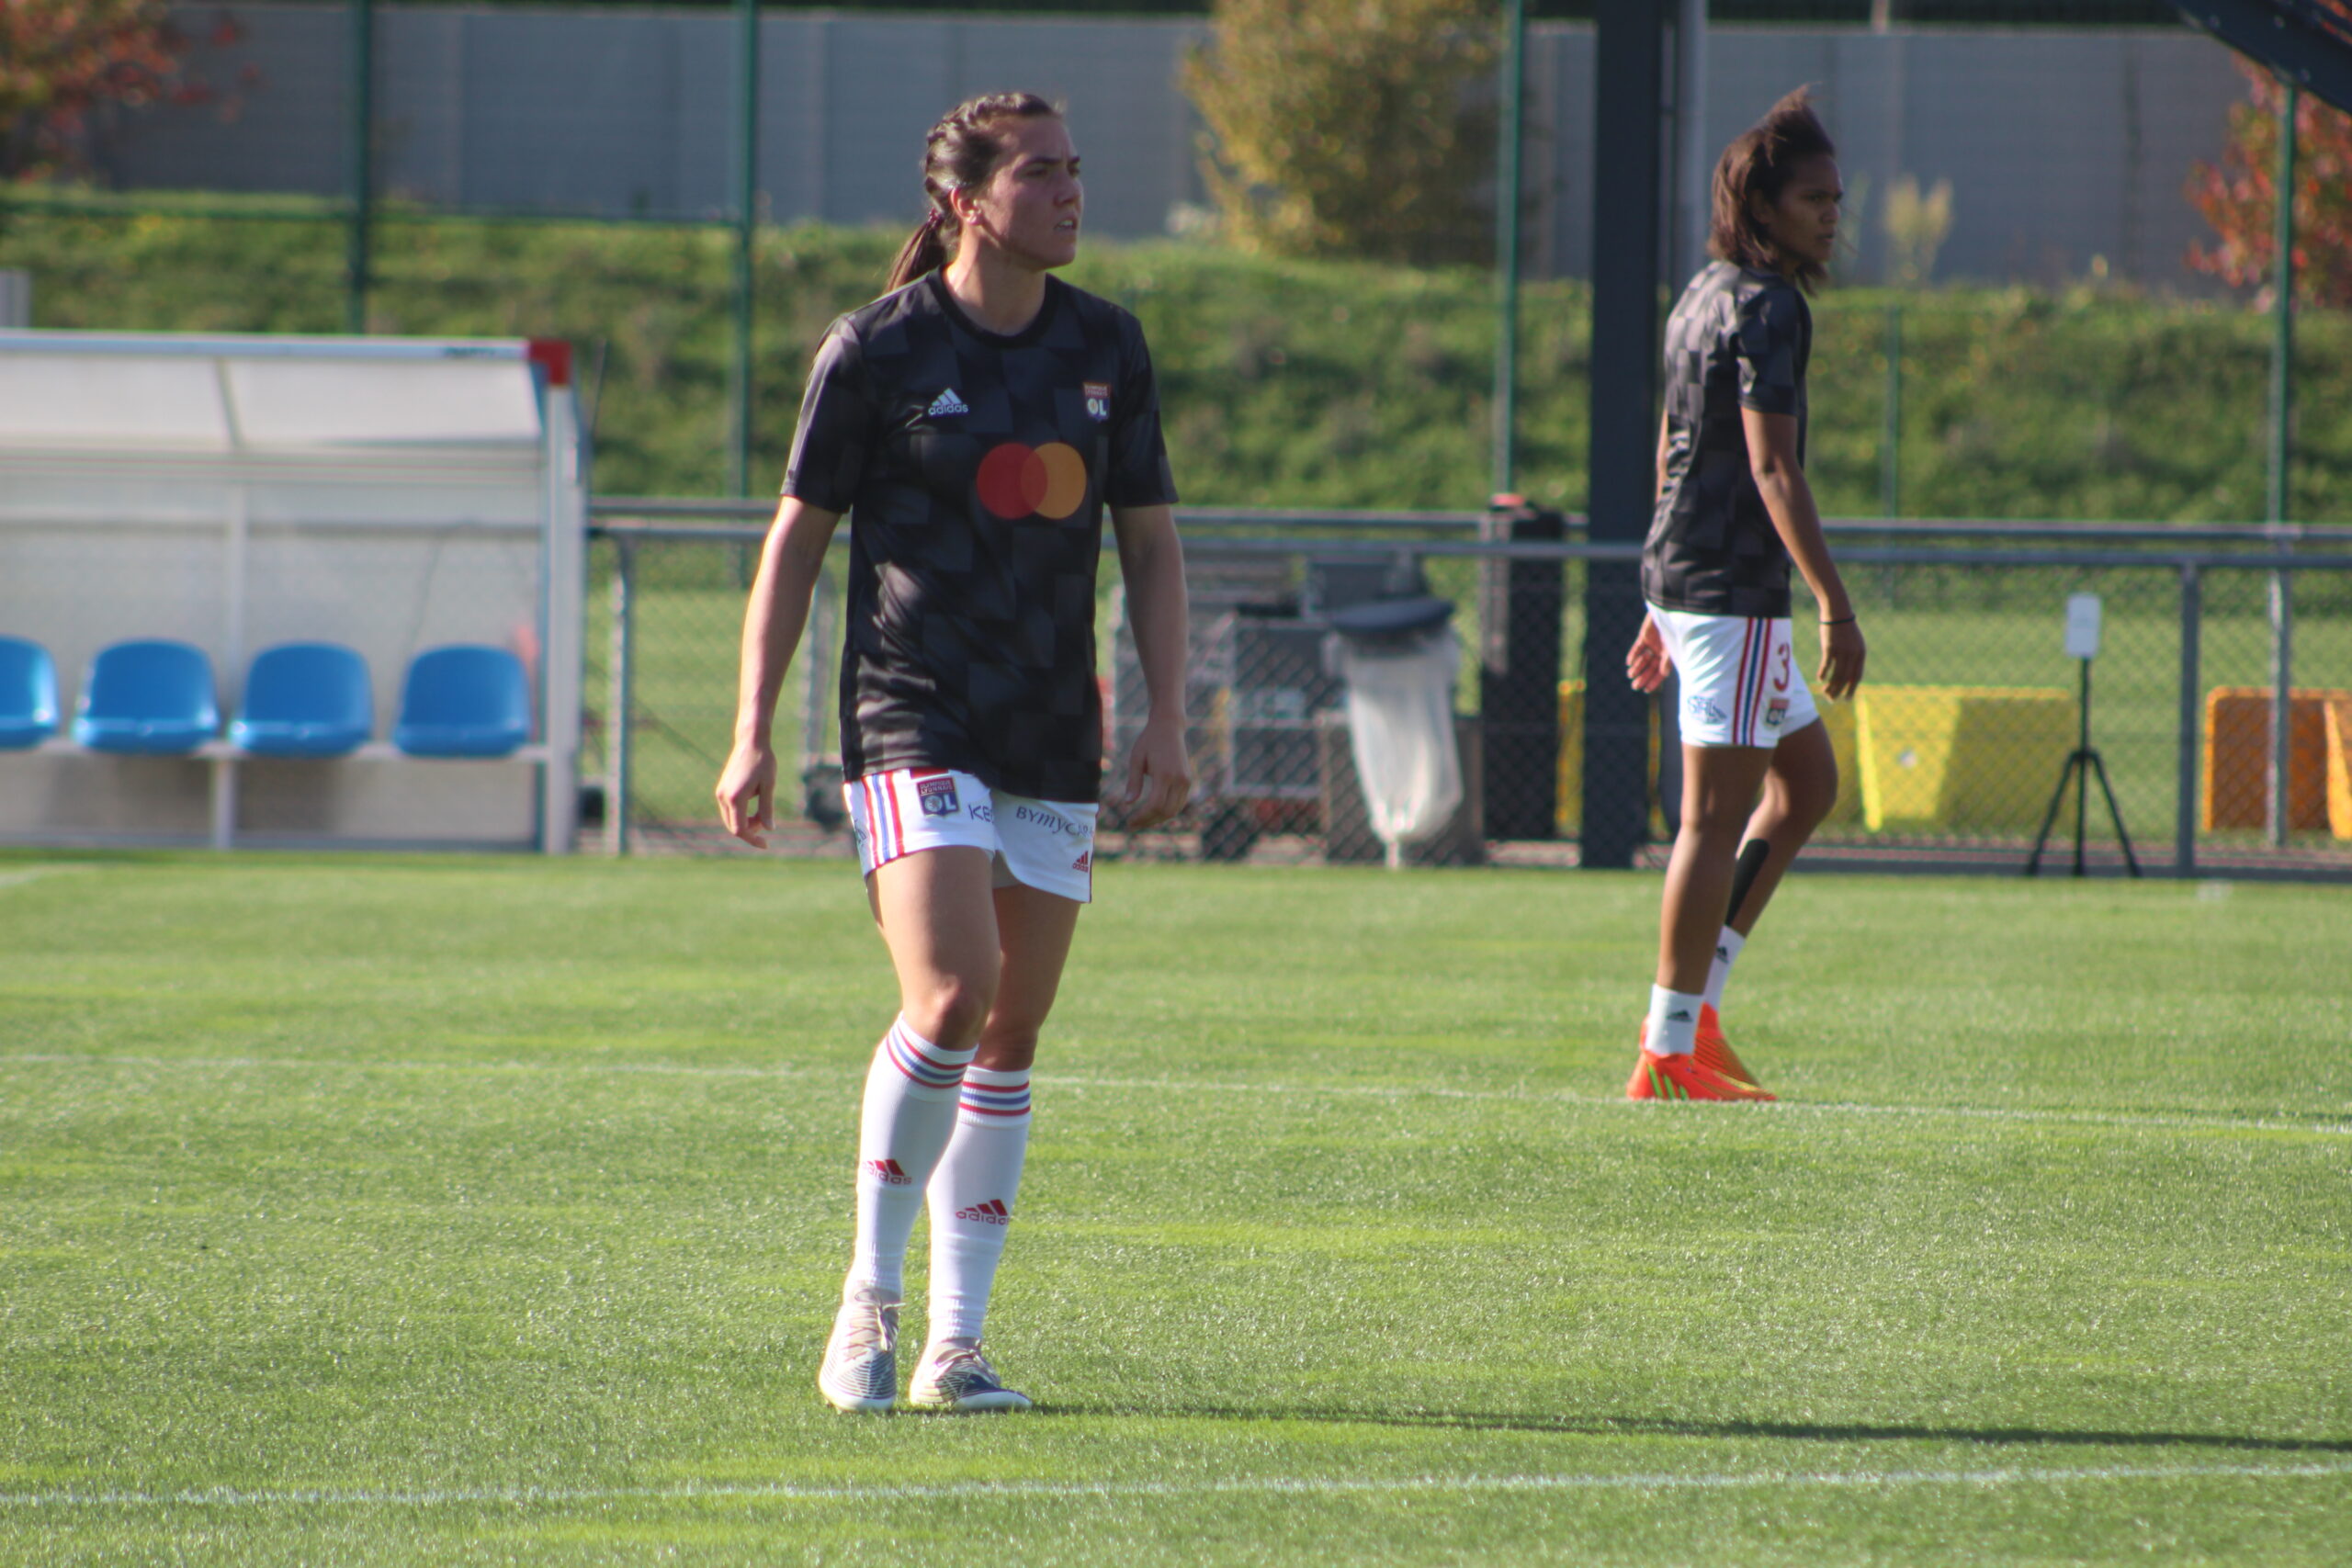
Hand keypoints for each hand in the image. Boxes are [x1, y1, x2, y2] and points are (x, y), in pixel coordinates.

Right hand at [715, 740, 776, 847]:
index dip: (752, 839)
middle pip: (734, 827)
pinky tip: (754, 806)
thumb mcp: (769, 786)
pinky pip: (729, 810)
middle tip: (767, 822)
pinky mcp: (722, 789)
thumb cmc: (763, 762)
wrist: (750, 742)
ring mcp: (720, 793)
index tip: (766, 844)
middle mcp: (724, 797)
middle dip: (750, 831)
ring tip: (762, 814)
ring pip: (730, 819)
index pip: (740, 829)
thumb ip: (767, 809)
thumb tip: (770, 829)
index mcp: (736, 798)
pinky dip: (741, 814)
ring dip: (746, 823)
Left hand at [1122, 712, 1192, 830]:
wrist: (1169, 727)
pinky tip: (1152, 812)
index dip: (1142, 817)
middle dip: (1148, 821)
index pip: (1155, 805)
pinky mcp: (1188, 780)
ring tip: (1141, 820)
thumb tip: (1127, 803)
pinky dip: (1166, 811)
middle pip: (1165, 811)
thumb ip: (1133, 782)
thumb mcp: (1136, 759)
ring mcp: (1186, 780)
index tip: (1129, 822)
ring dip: (1157, 819)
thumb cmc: (1149, 741)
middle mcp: (1179, 779)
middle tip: (1132, 825)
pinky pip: (1178, 803)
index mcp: (1165, 773)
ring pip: (1174, 810)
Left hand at [1625, 612, 1672, 693]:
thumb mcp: (1673, 645)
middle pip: (1651, 667)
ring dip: (1637, 667)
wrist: (1670, 609)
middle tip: (1635, 687)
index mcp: (1670, 655)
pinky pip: (1638, 647)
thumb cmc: (1676, 627)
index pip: (1662, 672)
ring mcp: (1653, 643)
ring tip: (1630, 675)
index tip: (1646, 690)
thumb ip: (1668, 659)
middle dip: (1643, 677)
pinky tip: (1629, 662)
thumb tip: (1663, 673)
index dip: (1654, 681)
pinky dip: (1633, 654)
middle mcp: (1661, 651)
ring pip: (1643, 659)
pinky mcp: (1645, 636)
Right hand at [1817, 618, 1865, 701]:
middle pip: (1846, 678)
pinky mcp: (1830, 647)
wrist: (1837, 612)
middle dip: (1839, 691)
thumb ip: (1853, 657)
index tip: (1847, 699)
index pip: (1857, 676)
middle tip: (1833, 700)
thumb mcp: (1854, 642)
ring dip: (1830, 685)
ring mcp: (1841, 650)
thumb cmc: (1844, 628)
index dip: (1852, 689)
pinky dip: (1823, 673)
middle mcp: (1853, 654)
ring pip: (1836, 674)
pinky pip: (1826, 664)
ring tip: (1824, 693)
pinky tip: (1819, 679)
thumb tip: (1848, 674)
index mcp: (1861, 653)